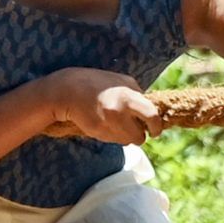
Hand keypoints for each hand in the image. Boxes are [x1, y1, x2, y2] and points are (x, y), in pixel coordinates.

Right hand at [47, 67, 162, 143]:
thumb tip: (151, 111)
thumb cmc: (96, 83)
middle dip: (140, 136)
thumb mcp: (121, 81)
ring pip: (126, 142)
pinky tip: (104, 124)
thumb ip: (138, 94)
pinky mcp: (96, 132)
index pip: (152, 117)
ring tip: (116, 125)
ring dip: (125, 137)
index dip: (156, 127)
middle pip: (139, 137)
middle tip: (137, 132)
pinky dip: (112, 136)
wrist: (66, 91)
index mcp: (128, 96)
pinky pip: (112, 141)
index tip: (155, 131)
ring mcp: (106, 124)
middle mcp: (118, 112)